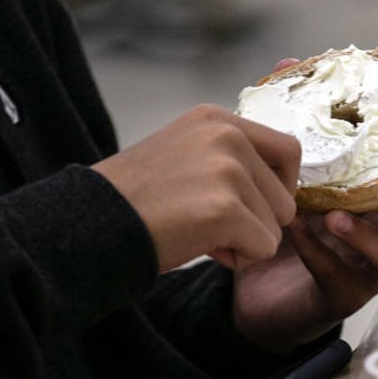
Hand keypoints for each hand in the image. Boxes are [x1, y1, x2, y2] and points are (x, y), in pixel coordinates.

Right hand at [93, 104, 299, 271]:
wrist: (89, 224)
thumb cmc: (135, 201)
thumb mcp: (184, 155)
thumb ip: (229, 158)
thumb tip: (281, 188)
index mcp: (217, 119)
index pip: (288, 150)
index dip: (276, 187)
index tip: (247, 204)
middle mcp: (227, 136)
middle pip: (286, 196)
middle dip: (256, 220)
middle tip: (208, 223)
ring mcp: (228, 169)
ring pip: (277, 225)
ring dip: (245, 240)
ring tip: (198, 231)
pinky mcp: (226, 208)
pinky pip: (264, 248)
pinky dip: (238, 258)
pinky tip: (199, 246)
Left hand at [231, 122, 377, 350]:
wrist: (251, 272)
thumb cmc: (284, 210)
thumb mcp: (287, 160)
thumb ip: (295, 116)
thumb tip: (288, 65)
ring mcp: (371, 267)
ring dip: (370, 235)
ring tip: (336, 215)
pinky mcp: (342, 296)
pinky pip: (342, 277)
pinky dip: (321, 253)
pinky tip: (298, 232)